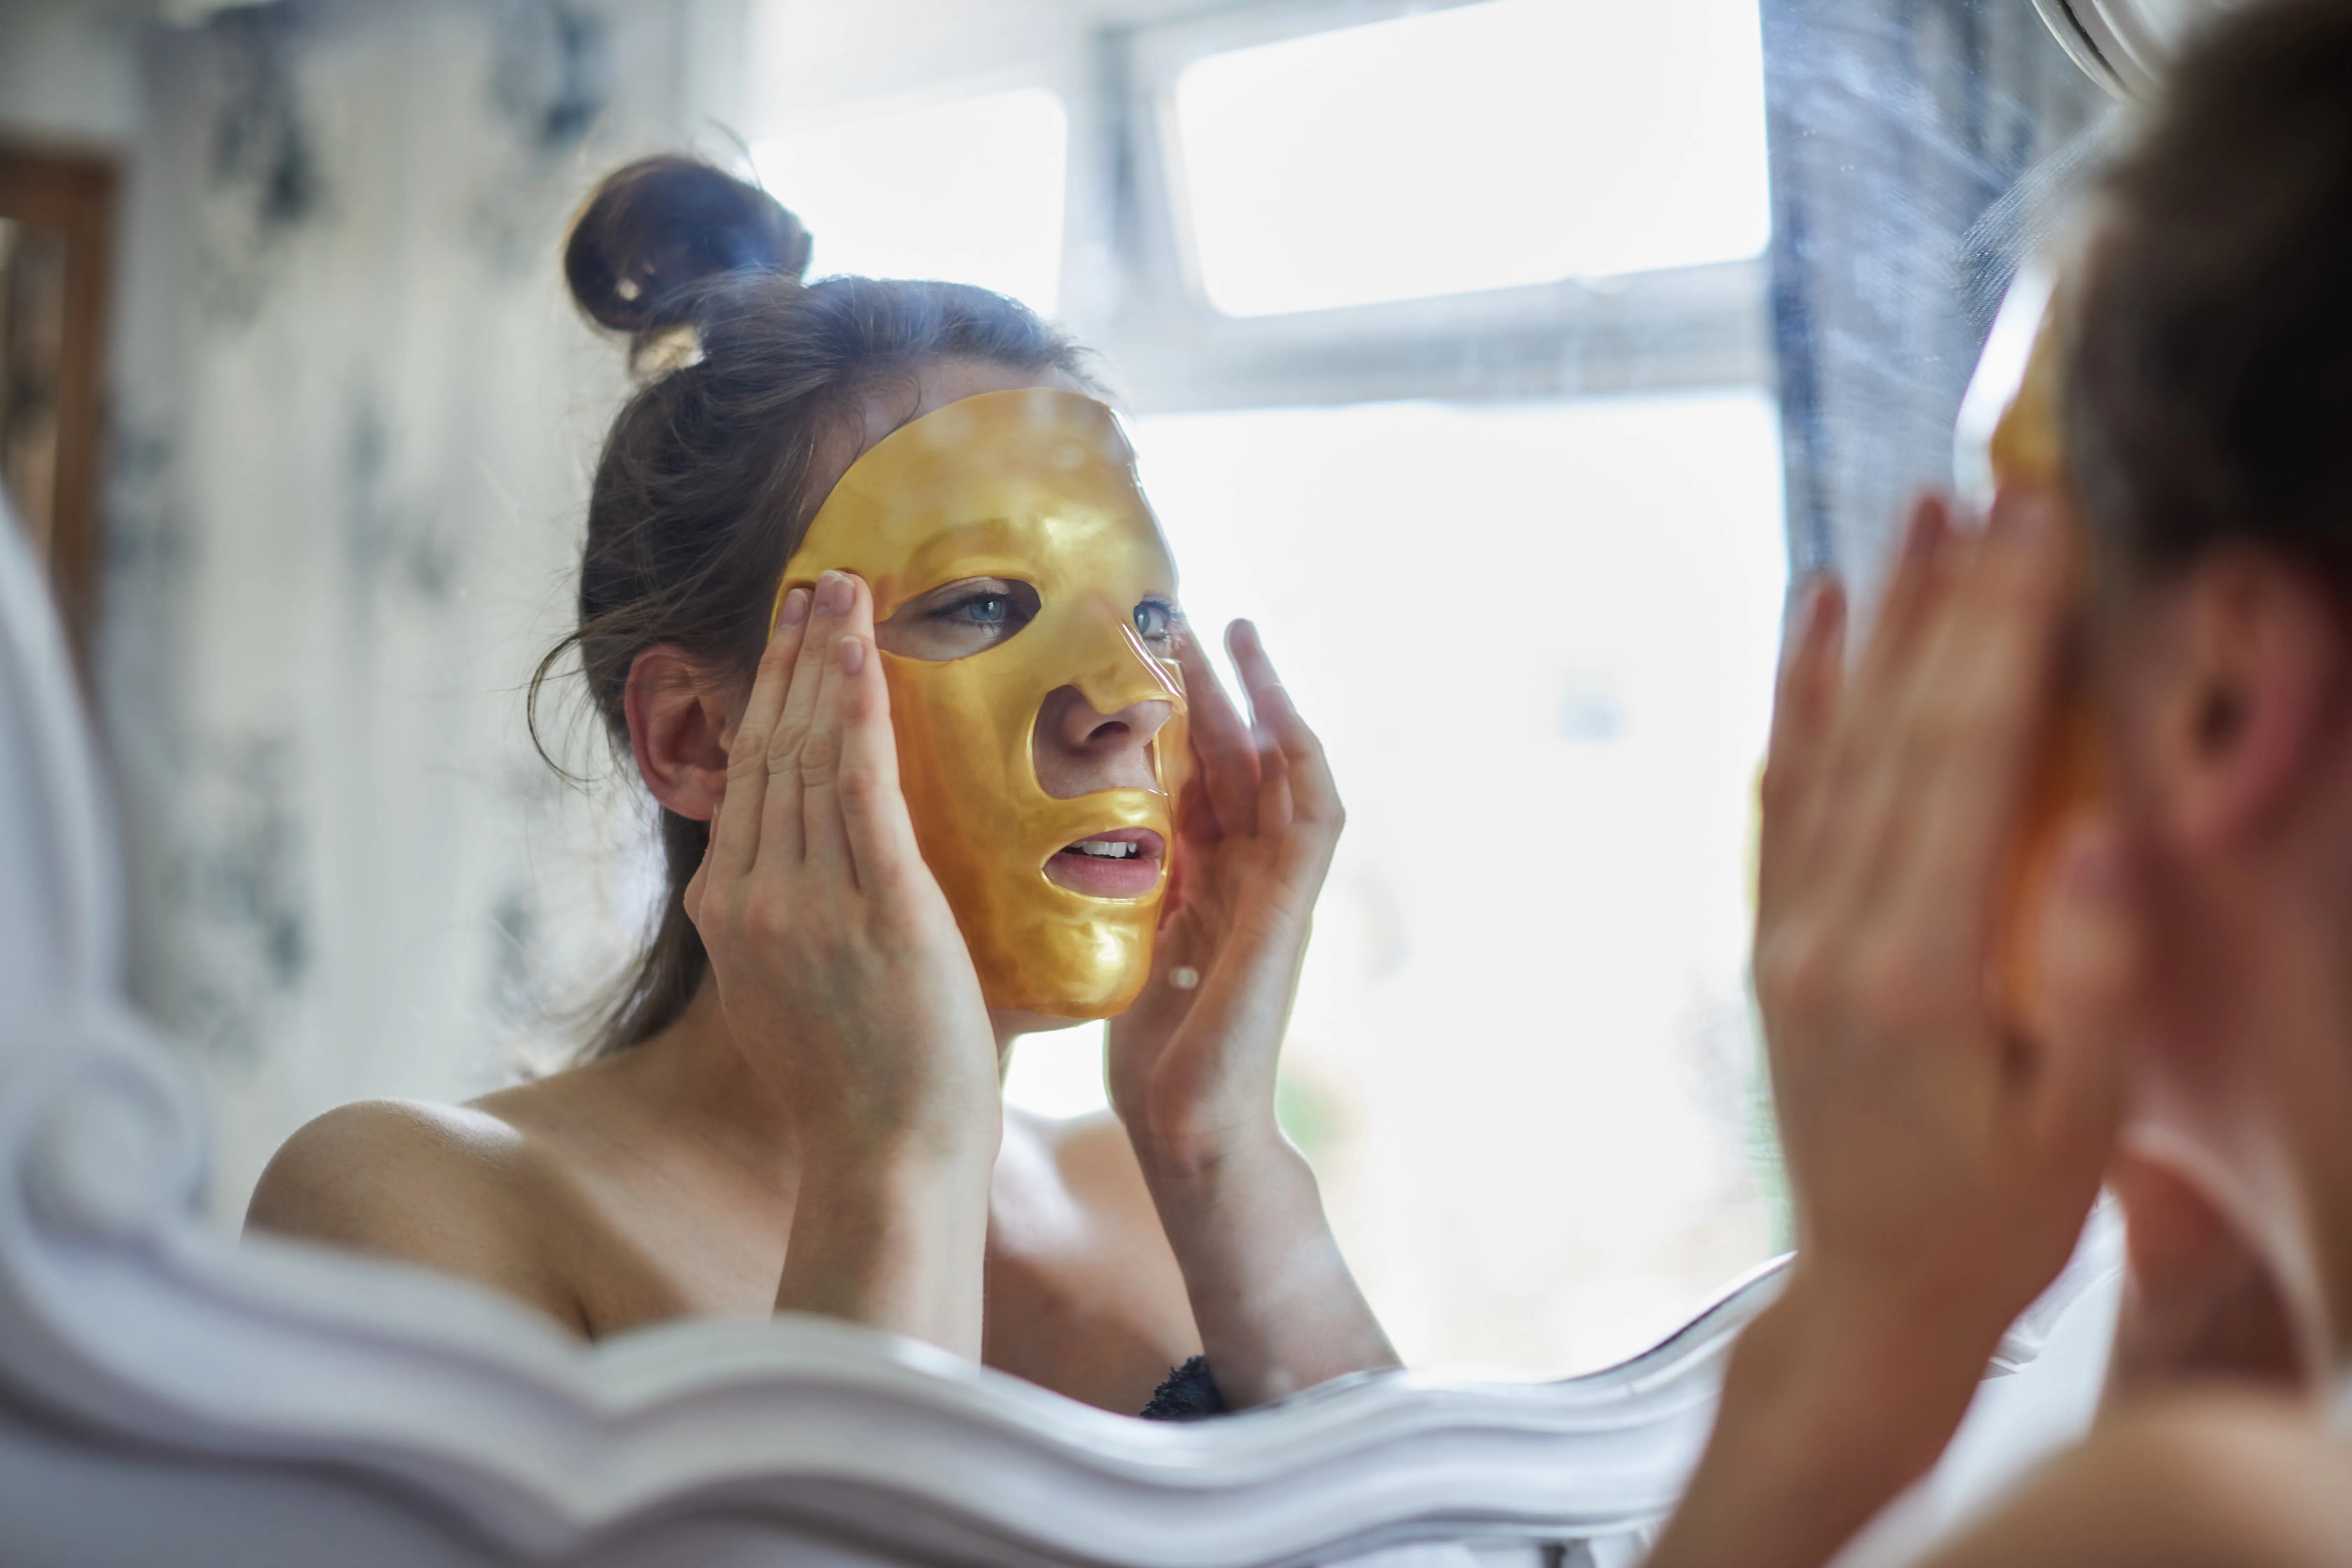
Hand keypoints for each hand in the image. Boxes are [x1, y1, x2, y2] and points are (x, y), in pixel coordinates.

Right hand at [684, 570, 999, 1350]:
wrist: (888, 1163)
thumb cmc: (864, 1096)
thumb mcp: (794, 1003)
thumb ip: (794, 936)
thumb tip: (815, 890)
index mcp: (730, 921)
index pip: (746, 786)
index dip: (763, 705)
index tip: (783, 647)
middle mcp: (753, 899)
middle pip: (766, 752)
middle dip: (788, 660)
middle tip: (811, 586)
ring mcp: (808, 899)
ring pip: (805, 750)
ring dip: (822, 659)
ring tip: (840, 590)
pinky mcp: (876, 903)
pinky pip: (857, 778)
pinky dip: (856, 703)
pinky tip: (861, 647)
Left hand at [1104, 620, 1395, 1403]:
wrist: (1190, 1128)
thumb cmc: (1144, 1054)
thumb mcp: (1108, 943)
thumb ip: (1099, 887)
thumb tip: (1023, 840)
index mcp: (1195, 877)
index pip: (1184, 772)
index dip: (1160, 712)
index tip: (1120, 650)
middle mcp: (1241, 871)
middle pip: (1232, 751)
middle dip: (1208, 682)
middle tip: (1172, 609)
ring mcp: (1275, 886)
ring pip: (1279, 763)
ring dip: (1261, 695)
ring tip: (1230, 629)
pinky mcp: (1294, 905)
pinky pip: (1314, 811)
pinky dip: (1300, 753)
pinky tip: (1278, 705)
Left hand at [1755, 486, 2127, 1343]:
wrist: (1873, 1298)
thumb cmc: (1996, 1221)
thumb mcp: (2075, 1130)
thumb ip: (2089, 984)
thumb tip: (2101, 833)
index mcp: (1918, 972)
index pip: (1968, 766)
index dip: (2004, 640)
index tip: (2038, 533)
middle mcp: (1834, 933)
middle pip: (1900, 735)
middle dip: (1951, 607)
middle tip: (1992, 490)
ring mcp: (1790, 932)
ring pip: (1833, 748)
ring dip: (1875, 630)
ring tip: (1912, 522)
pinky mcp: (1773, 939)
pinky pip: (1780, 798)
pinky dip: (1797, 704)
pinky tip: (1813, 624)